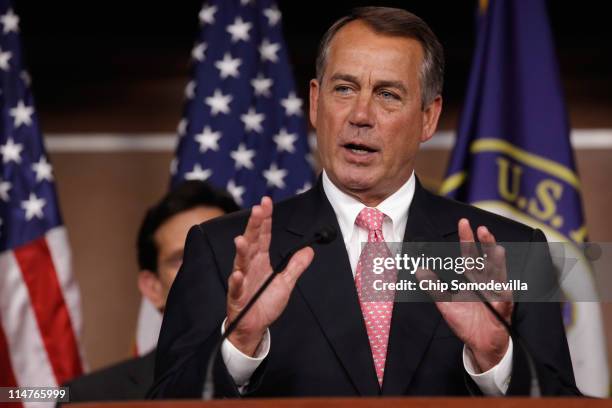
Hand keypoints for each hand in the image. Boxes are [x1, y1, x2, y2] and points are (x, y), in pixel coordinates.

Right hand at [226, 197, 313, 355]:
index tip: (266, 202)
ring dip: (241, 251)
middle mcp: (249, 266)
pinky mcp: (237, 297)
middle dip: (254, 226)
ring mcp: (241, 280)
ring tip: (242, 239)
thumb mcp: (286, 283)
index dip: (265, 219)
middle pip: (251, 242)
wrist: (254, 327)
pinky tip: (237, 274)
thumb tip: (309, 251)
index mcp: (260, 260)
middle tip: (257, 209)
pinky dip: (236, 281)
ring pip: (240, 262)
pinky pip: (236, 288)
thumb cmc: (265, 303)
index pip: (263, 236)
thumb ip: (296, 266)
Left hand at [417, 218, 512, 371]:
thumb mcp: (445, 303)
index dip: (467, 239)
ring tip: (496, 250)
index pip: (470, 254)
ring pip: (499, 275)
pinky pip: (504, 301)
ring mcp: (496, 294)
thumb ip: (434, 286)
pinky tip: (502, 288)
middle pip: (486, 259)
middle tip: (482, 229)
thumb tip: (420, 271)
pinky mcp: (502, 310)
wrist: (480, 344)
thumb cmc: (467, 322)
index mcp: (473, 278)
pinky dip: (503, 295)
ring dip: (498, 264)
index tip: (464, 223)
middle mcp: (486, 282)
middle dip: (486, 244)